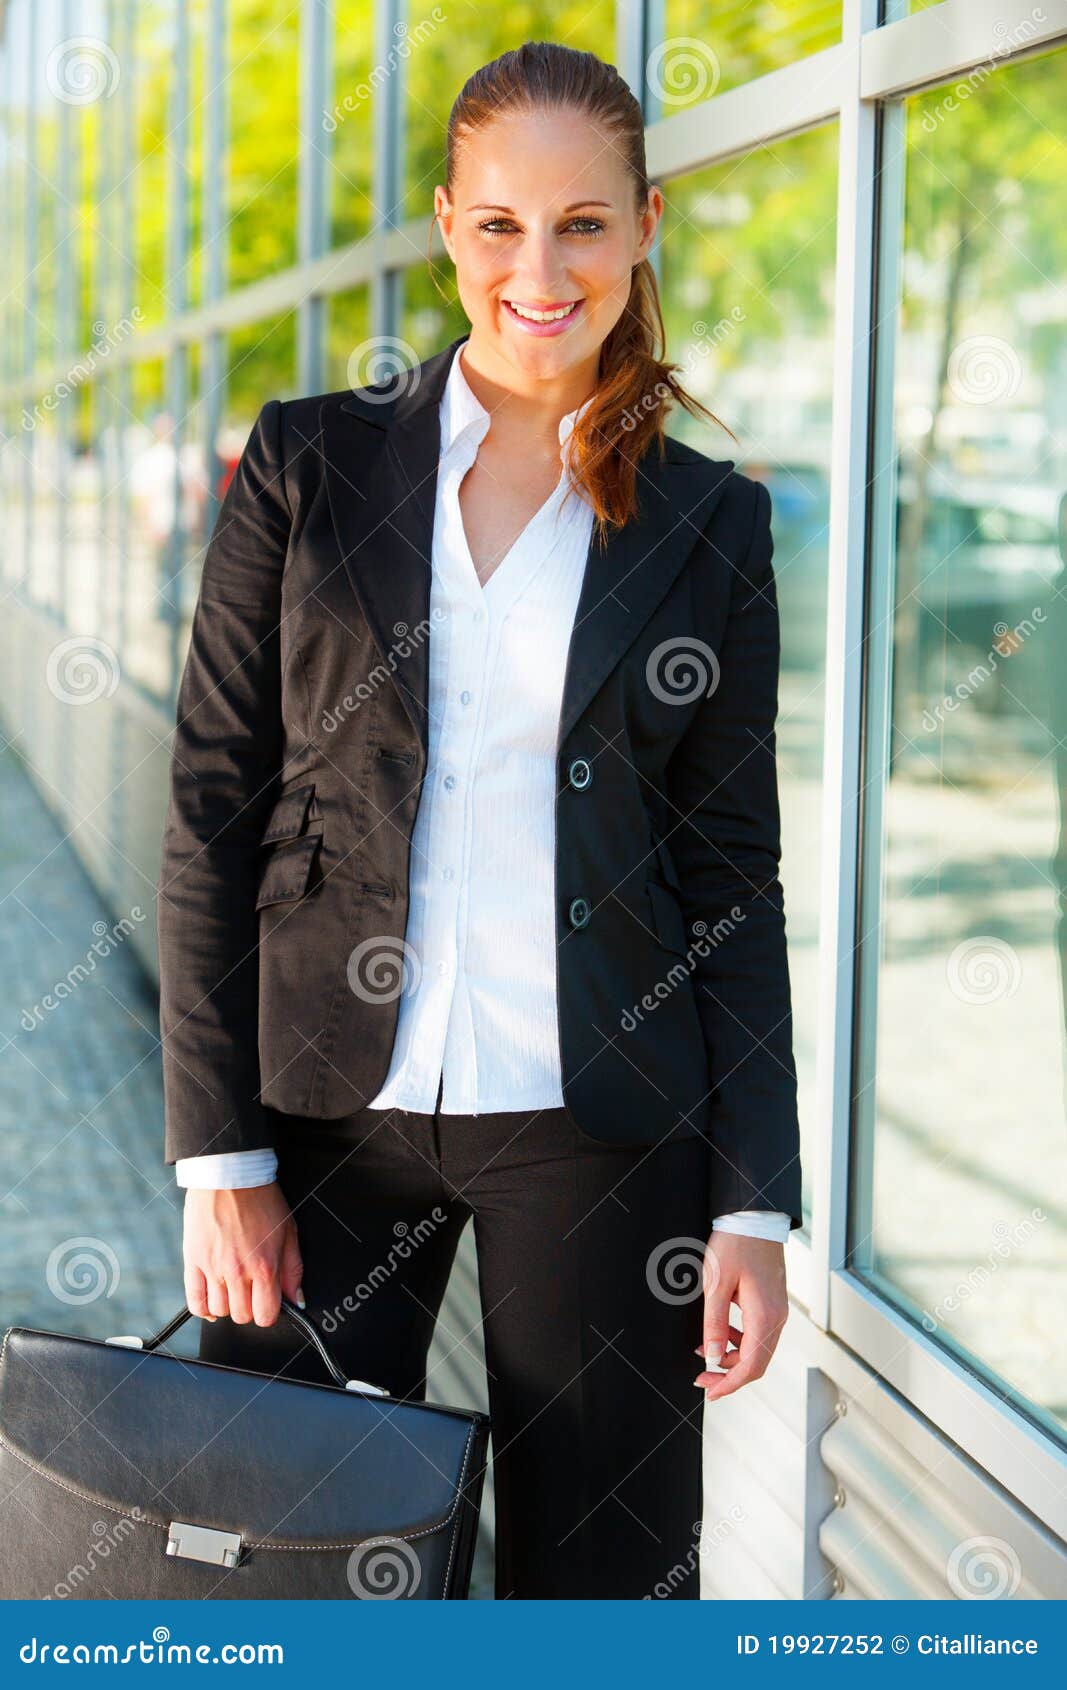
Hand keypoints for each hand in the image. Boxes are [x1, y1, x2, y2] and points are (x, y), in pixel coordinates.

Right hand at [182, 1181, 303, 1328]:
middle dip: (249, 1308)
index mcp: (265, 1265)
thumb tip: (297, 1298)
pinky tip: (212, 1302)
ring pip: (219, 1311)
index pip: (266, 1315)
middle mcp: (238, 1270)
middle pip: (242, 1316)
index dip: (269, 1312)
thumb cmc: (261, 1198)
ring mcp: (213, 1267)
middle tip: (252, 1292)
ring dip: (228, 1306)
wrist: (230, 1175)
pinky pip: (194, 1300)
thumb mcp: (289, 1231)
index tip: (268, 1303)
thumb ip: (293, 1269)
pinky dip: (203, 1310)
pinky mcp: (193, 1260)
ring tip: (233, 1289)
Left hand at [693, 1232, 787, 1401]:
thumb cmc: (736, 1244)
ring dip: (732, 1357)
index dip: (729, 1384)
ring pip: (757, 1350)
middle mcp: (777, 1318)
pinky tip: (720, 1331)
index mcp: (765, 1316)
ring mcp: (778, 1311)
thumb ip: (714, 1322)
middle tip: (701, 1377)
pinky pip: (758, 1334)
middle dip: (728, 1375)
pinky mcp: (773, 1303)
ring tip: (704, 1350)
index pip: (750, 1366)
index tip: (709, 1391)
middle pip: (756, 1363)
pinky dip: (739, 1340)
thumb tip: (712, 1356)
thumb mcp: (716, 1282)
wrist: (755, 1218)